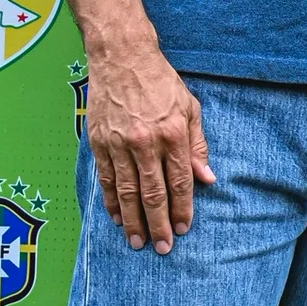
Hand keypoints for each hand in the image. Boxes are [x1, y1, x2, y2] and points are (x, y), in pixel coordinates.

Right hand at [84, 39, 214, 252]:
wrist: (122, 57)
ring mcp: (119, 144)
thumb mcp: (188, 106)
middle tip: (164, 248)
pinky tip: (117, 219)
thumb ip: (197, 144)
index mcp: (172, 132)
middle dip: (160, 224)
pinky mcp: (99, 143)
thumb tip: (207, 178)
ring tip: (139, 242)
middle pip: (153, 194)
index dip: (183, 208)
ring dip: (133, 222)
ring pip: (127, 193)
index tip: (184, 229)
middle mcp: (145, 142)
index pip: (180, 181)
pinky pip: (107, 181)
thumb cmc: (160, 81)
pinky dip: (111, 203)